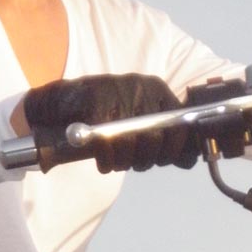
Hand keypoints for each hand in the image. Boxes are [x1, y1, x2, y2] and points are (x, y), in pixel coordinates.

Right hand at [23, 74, 197, 172]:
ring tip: (115, 163)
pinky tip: (103, 163)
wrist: (62, 102)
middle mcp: (142, 88)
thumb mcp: (137, 119)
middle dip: (145, 158)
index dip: (172, 149)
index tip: (160, 161)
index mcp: (156, 90)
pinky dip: (106, 158)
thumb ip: (163, 137)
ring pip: (132, 141)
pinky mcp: (96, 102)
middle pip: (155, 136)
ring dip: (124, 161)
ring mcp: (119, 93)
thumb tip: (189, 160)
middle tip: (132, 164)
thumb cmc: (104, 113)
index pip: (179, 123)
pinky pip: (108, 141)